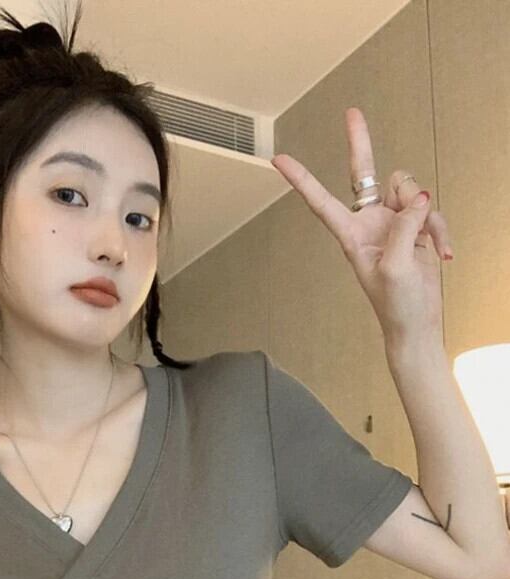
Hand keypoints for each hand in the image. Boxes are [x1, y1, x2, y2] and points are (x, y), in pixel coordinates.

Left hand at [270, 107, 452, 350]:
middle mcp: (370, 222)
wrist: (418, 324)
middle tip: (351, 113)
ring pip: (410, 189)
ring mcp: (394, 222)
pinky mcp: (417, 226)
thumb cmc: (396, 305)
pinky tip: (443, 255)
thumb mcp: (395, 266)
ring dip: (426, 213)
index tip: (278, 159)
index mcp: (350, 235)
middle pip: (366, 173)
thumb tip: (419, 198)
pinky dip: (441, 229)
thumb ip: (404, 226)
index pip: (321, 201)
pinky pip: (431, 209)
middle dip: (360, 143)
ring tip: (430, 245)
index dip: (301, 179)